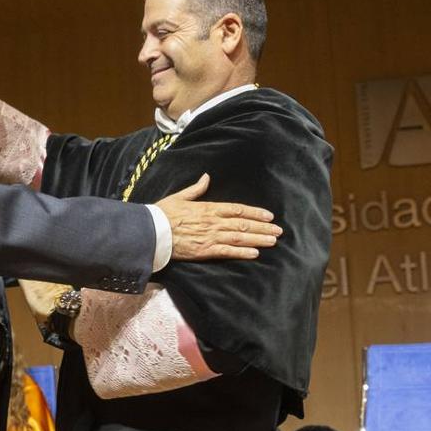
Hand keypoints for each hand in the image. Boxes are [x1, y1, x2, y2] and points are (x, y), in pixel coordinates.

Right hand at [155, 174, 281, 260]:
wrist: (152, 231)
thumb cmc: (163, 213)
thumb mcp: (180, 196)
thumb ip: (196, 189)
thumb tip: (206, 177)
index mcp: (208, 208)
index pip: (237, 209)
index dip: (255, 212)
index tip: (269, 216)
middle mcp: (213, 221)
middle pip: (243, 223)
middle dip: (263, 227)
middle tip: (278, 231)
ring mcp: (211, 236)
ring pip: (240, 237)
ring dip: (258, 239)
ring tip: (272, 241)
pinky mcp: (205, 250)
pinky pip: (228, 251)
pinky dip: (242, 252)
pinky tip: (255, 253)